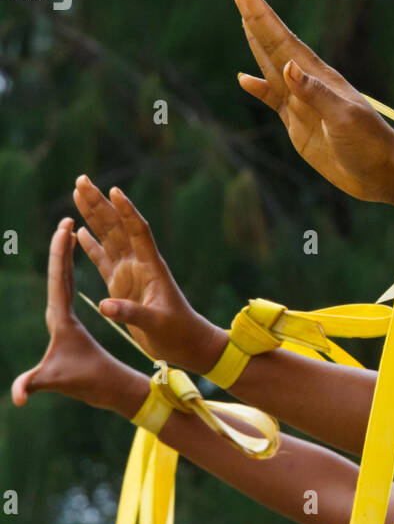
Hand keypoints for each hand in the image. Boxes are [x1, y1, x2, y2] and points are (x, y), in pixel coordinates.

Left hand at [12, 219, 138, 411]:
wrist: (103, 391)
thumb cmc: (84, 383)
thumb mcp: (54, 380)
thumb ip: (30, 384)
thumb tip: (16, 397)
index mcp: (57, 318)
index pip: (56, 279)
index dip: (59, 253)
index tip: (64, 228)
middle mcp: (56, 315)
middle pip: (56, 274)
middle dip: (59, 247)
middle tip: (65, 220)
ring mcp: (62, 318)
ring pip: (61, 278)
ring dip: (63, 254)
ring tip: (67, 230)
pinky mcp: (69, 322)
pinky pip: (68, 287)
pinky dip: (69, 268)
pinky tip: (73, 258)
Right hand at [72, 178, 225, 374]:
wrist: (186, 344)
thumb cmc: (178, 333)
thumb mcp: (156, 324)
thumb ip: (131, 313)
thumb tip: (104, 306)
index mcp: (151, 267)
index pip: (138, 231)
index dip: (127, 211)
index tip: (114, 190)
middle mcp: (139, 263)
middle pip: (117, 226)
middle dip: (100, 203)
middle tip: (82, 179)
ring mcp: (129, 272)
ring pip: (108, 237)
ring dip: (93, 216)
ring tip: (78, 193)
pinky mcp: (121, 284)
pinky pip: (103, 259)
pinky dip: (91, 245)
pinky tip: (80, 230)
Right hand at [235, 0, 393, 204]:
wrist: (383, 174)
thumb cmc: (370, 144)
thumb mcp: (344, 119)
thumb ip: (316, 94)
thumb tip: (287, 67)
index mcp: (320, 79)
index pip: (285, 42)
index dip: (265, 18)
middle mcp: (309, 85)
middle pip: (276, 47)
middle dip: (258, 21)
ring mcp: (302, 103)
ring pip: (271, 68)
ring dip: (257, 45)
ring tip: (243, 20)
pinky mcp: (299, 124)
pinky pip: (273, 100)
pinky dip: (258, 89)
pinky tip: (244, 79)